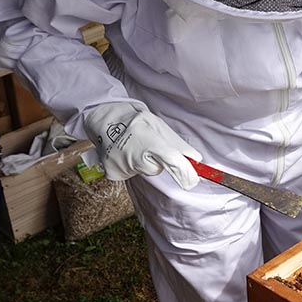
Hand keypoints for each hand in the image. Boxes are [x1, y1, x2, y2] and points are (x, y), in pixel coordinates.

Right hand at [84, 102, 202, 189]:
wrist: (105, 121)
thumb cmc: (136, 122)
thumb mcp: (159, 126)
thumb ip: (178, 144)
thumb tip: (196, 160)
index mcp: (146, 139)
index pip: (170, 158)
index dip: (184, 171)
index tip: (193, 180)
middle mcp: (131, 154)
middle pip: (156, 169)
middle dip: (160, 162)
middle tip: (152, 148)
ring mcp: (119, 165)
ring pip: (145, 172)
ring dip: (147, 163)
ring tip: (137, 147)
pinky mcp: (112, 174)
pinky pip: (133, 174)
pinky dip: (134, 166)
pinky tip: (127, 153)